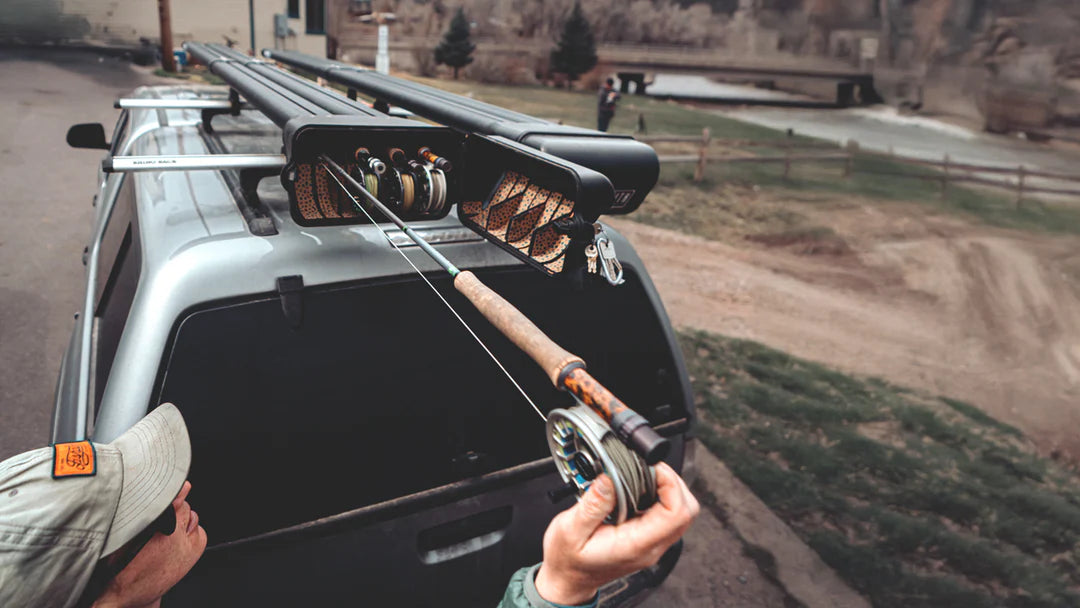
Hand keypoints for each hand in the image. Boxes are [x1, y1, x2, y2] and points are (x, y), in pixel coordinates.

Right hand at [534, 462, 698, 604]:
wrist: (569, 579)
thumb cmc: (568, 560)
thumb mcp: (570, 529)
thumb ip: (592, 504)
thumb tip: (609, 478)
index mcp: (637, 545)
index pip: (676, 514)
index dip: (671, 483)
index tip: (653, 467)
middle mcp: (651, 546)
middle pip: (687, 511)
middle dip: (673, 482)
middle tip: (651, 468)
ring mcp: (652, 544)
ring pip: (681, 513)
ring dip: (669, 488)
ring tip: (645, 475)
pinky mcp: (649, 539)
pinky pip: (668, 515)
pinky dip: (661, 496)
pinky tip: (641, 488)